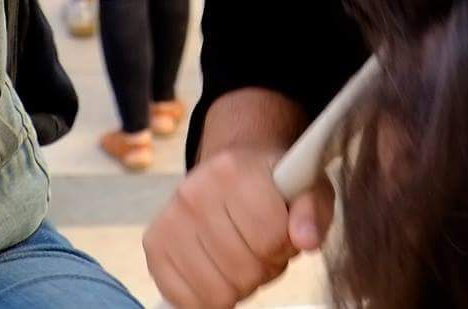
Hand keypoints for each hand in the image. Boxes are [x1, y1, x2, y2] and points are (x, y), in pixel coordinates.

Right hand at [144, 145, 332, 308]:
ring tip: (238, 254)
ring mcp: (169, 219)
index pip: (269, 239)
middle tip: (258, 246)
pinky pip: (184, 300)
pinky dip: (206, 296)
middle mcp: (193, 192)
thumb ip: (312, 212)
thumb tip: (306, 239)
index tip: (280, 232)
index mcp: (233, 171)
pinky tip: (215, 268)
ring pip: (215, 291)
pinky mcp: (154, 245)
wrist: (231, 171)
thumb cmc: (271, 186)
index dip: (283, 246)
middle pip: (242, 270)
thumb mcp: (307, 189)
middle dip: (260, 267)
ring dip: (235, 284)